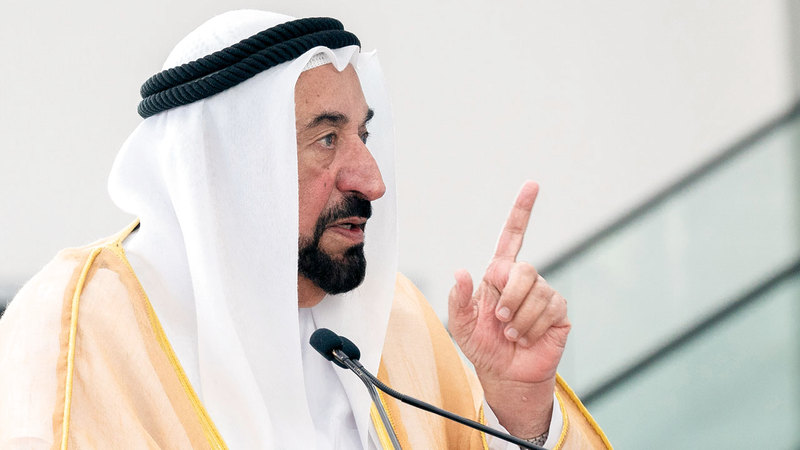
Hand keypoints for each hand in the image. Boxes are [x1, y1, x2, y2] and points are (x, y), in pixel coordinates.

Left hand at [448, 181, 569, 437]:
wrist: (506, 374)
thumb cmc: (483, 346)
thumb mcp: (460, 324)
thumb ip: (458, 298)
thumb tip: (461, 271)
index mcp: (500, 274)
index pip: (513, 236)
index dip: (522, 210)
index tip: (532, 185)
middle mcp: (523, 280)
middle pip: (523, 270)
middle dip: (508, 298)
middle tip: (499, 320)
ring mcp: (543, 294)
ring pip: (536, 293)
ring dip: (518, 319)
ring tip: (511, 333)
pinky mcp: (558, 311)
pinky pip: (548, 311)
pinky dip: (532, 328)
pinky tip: (526, 338)